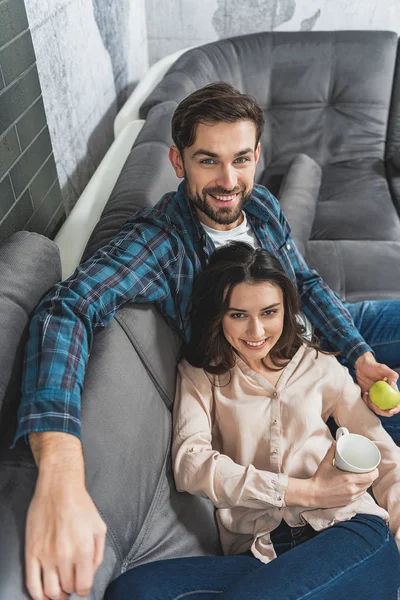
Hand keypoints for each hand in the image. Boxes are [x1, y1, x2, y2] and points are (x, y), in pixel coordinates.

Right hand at [25, 477, 106, 599]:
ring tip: (59, 589)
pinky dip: (38, 595)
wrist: (59, 488)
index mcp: (84, 549)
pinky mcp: (31, 552)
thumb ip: (98, 554)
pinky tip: (43, 595)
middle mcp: (64, 555)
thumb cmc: (81, 506)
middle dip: (71, 588)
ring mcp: (46, 555)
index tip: (83, 585)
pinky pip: (32, 583)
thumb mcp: (99, 528)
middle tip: (71, 581)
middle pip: (67, 588)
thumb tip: (90, 573)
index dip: (84, 589)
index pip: (83, 586)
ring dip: (56, 595)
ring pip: (50, 591)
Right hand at [307, 442, 378, 508]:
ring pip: (365, 490)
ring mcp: (350, 497)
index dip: (375, 472)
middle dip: (371, 477)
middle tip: (368, 470)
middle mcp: (352, 489)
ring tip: (363, 477)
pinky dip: (360, 490)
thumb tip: (335, 442)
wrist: (312, 494)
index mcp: (349, 479)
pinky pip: (359, 496)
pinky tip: (357, 486)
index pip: (370, 477)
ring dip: (366, 484)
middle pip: (369, 483)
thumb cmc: (319, 479)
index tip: (374, 467)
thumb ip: (331, 452)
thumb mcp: (325, 463)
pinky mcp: (348, 502)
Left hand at [355, 352, 399, 416]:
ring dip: (373, 407)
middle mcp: (385, 396)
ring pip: (377, 408)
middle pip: (387, 410)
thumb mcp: (384, 368)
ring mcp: (376, 397)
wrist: (362, 366)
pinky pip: (368, 403)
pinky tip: (365, 393)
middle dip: (383, 412)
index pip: (397, 403)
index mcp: (391, 391)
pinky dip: (366, 401)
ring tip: (369, 396)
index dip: (395, 409)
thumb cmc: (374, 366)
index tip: (390, 411)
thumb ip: (392, 376)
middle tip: (376, 406)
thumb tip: (395, 388)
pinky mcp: (368, 397)